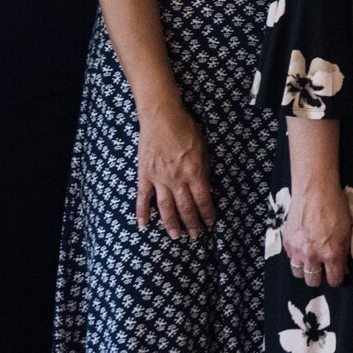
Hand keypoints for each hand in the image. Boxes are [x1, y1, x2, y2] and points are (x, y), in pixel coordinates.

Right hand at [136, 100, 215, 238]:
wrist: (161, 117)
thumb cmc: (185, 128)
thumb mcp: (203, 147)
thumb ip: (205, 168)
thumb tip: (208, 186)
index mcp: (194, 172)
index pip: (203, 200)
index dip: (207, 214)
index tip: (210, 224)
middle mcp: (177, 179)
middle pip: (185, 208)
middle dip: (192, 224)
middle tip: (195, 236)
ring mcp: (159, 178)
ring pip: (166, 207)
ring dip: (171, 223)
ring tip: (175, 236)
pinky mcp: (145, 175)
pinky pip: (143, 197)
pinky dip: (142, 212)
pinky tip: (143, 225)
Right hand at [284, 181, 352, 287]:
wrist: (314, 190)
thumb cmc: (335, 206)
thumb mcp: (347, 230)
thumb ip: (344, 252)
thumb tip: (344, 268)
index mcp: (331, 254)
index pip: (334, 280)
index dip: (337, 279)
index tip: (337, 275)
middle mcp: (312, 256)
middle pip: (313, 282)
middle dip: (319, 278)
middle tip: (323, 270)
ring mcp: (297, 250)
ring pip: (298, 273)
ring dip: (305, 269)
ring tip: (311, 261)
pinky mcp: (286, 241)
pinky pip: (290, 257)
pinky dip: (296, 255)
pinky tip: (302, 246)